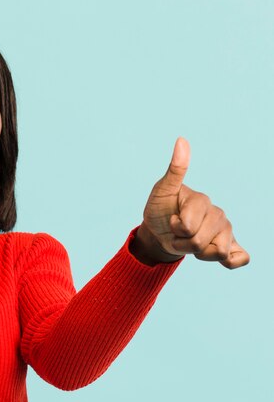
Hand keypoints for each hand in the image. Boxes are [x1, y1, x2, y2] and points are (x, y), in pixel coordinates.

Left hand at [131, 137, 248, 268]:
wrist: (160, 231)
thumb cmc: (161, 209)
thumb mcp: (162, 191)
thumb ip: (175, 170)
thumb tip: (182, 140)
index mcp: (203, 200)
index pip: (189, 226)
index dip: (175, 228)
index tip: (171, 220)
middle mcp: (219, 213)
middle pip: (200, 242)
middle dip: (182, 243)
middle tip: (177, 233)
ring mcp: (226, 230)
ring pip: (216, 252)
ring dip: (196, 253)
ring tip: (188, 241)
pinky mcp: (230, 246)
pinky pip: (240, 258)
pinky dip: (229, 262)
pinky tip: (217, 256)